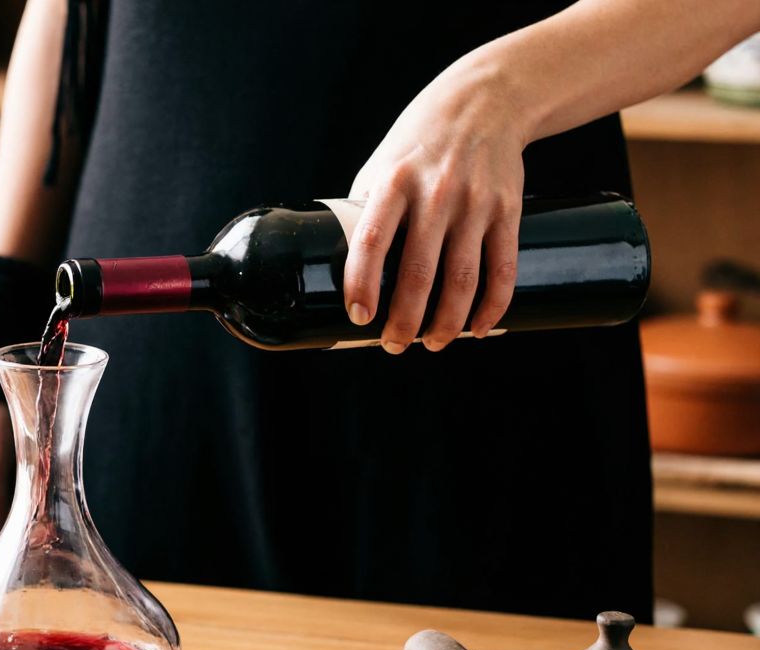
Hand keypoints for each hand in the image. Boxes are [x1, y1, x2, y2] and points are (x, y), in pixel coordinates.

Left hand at [345, 57, 528, 352]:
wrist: (484, 101)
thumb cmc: (418, 143)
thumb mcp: (381, 165)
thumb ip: (366, 211)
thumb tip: (343, 269)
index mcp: (393, 182)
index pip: (371, 240)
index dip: (362, 284)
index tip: (358, 317)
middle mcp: (435, 193)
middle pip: (419, 272)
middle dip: (405, 320)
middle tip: (395, 345)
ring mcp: (475, 203)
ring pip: (463, 278)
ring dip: (447, 322)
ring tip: (433, 343)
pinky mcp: (508, 209)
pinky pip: (503, 267)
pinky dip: (492, 305)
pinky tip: (477, 328)